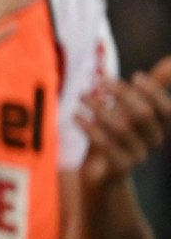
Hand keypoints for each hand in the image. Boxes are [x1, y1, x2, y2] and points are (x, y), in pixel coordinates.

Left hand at [76, 55, 170, 190]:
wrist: (102, 177)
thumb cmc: (116, 136)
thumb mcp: (131, 110)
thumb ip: (150, 88)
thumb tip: (170, 61)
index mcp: (161, 127)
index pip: (166, 109)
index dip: (154, 91)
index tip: (135, 76)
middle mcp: (154, 142)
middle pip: (142, 114)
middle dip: (122, 94)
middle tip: (99, 81)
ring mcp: (138, 156)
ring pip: (121, 127)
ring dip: (99, 106)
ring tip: (82, 95)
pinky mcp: (119, 167)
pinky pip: (105, 144)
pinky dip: (89, 126)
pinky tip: (76, 115)